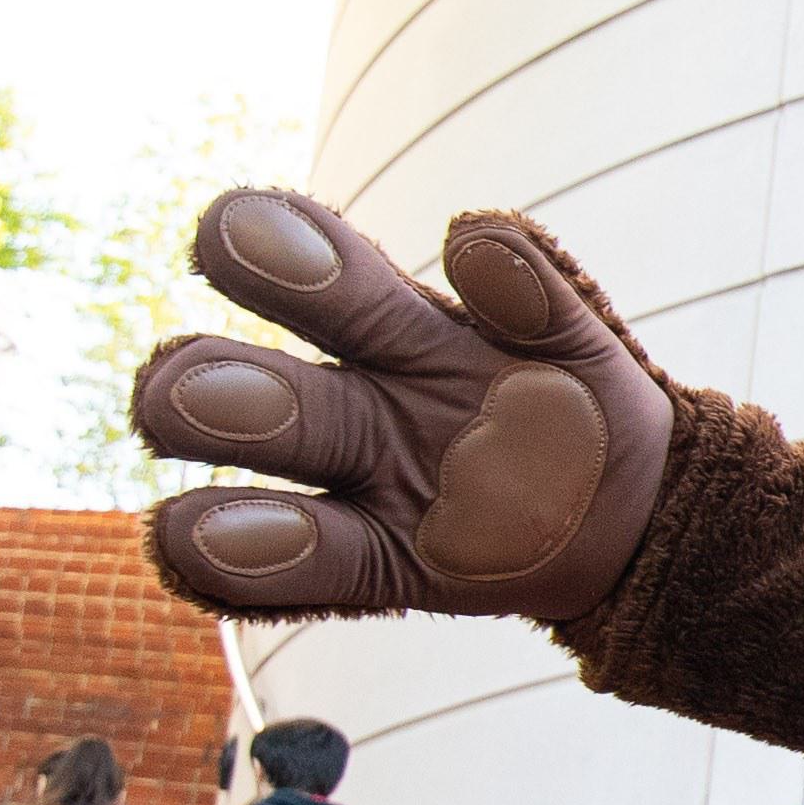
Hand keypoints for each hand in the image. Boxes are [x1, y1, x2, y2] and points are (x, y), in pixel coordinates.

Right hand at [131, 188, 675, 621]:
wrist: (635, 511)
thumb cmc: (576, 402)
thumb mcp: (573, 337)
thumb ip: (535, 291)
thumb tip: (468, 239)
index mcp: (396, 327)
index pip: (322, 277)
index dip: (275, 253)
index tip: (222, 229)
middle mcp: (360, 407)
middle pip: (264, 391)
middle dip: (216, 386)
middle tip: (168, 392)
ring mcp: (372, 493)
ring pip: (278, 497)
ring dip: (228, 509)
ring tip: (180, 522)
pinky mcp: (390, 571)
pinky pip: (315, 575)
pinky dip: (247, 573)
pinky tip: (189, 563)